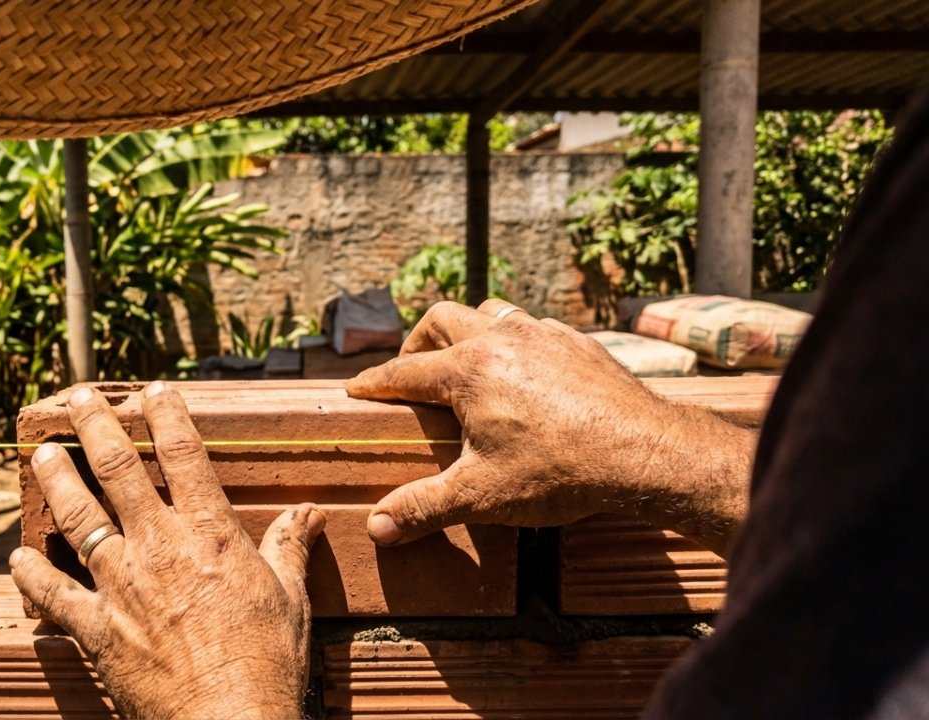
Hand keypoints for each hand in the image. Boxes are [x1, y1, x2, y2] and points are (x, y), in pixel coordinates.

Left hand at [11, 381, 323, 718]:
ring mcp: (122, 587)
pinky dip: (33, 575)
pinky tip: (19, 558)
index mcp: (210, 534)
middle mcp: (159, 548)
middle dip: (95, 427)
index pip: (184, 455)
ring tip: (41, 453)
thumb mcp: (291, 598)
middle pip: (118, 470)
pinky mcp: (96, 630)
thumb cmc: (268, 663)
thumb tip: (309, 513)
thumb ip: (290, 548)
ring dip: (57, 480)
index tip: (155, 391)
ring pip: (79, 518)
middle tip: (78, 398)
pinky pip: (53, 595)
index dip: (167, 416)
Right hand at [346, 300, 752, 554]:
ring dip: (468, 330)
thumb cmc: (561, 472)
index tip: (355, 390)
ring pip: (489, 311)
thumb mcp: (482, 496)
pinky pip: (533, 326)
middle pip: (440, 319)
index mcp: (468, 371)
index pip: (403, 372)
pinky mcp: (577, 342)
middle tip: (411, 373)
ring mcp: (542, 335)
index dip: (374, 383)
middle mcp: (500, 340)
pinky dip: (514, 341)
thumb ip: (424, 508)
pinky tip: (523, 372)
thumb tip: (376, 528)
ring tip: (464, 363)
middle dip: (416, 343)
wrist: (646, 452)